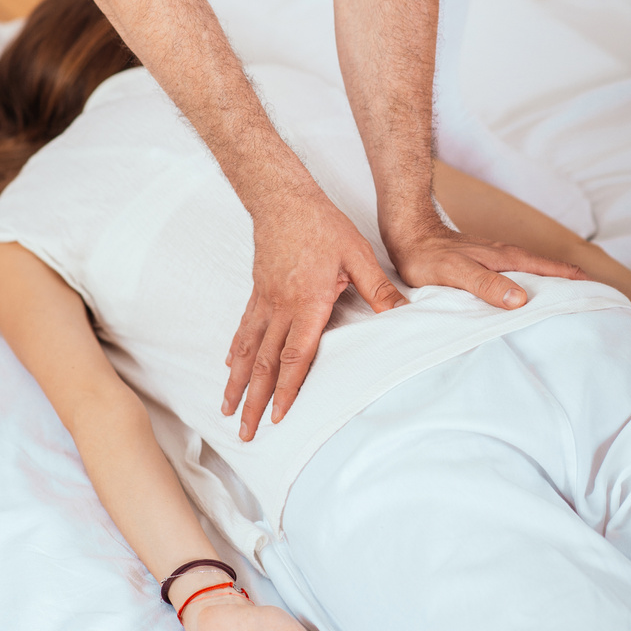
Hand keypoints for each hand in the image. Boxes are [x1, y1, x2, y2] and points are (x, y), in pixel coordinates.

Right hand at [223, 183, 406, 440]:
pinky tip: (229, 366)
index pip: (294, 356)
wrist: (284, 198)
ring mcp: (264, 300)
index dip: (286, 390)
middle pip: (263, 363)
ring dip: (236, 382)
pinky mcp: (257, 291)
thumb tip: (404, 314)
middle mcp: (279, 307)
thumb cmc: (323, 225)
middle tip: (243, 432)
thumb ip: (378, 289)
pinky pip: (243, 328)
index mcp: (306, 303)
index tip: (278, 417)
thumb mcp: (359, 254)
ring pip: (247, 349)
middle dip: (253, 401)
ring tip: (226, 409)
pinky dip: (235, 352)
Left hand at [385, 213, 585, 309]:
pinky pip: (520, 275)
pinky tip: (531, 297)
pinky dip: (535, 285)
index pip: (555, 270)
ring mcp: (499, 259)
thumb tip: (521, 299)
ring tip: (574, 303)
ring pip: (537, 272)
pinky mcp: (487, 264)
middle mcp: (509, 257)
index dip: (580, 283)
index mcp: (509, 259)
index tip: (606, 298)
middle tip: (603, 304)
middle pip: (552, 271)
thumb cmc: (429, 256)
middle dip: (578, 285)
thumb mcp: (456, 273)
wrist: (407, 234)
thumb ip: (486, 285)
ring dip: (557, 286)